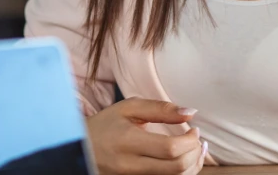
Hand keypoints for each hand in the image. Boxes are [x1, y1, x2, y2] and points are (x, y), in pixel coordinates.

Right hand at [86, 98, 207, 174]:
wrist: (80, 148)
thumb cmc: (106, 125)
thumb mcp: (128, 108)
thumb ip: (161, 108)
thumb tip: (191, 112)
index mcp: (128, 142)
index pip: (170, 149)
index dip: (190, 141)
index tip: (194, 130)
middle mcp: (129, 166)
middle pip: (176, 168)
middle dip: (195, 154)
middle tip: (197, 140)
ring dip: (193, 166)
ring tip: (196, 151)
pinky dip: (182, 174)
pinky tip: (185, 162)